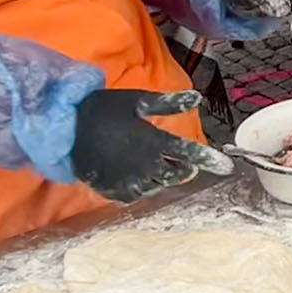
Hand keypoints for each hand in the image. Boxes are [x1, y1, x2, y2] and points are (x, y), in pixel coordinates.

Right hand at [71, 89, 232, 202]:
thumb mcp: (137, 100)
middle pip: (175, 174)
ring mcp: (128, 181)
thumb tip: (197, 97)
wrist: (65, 128)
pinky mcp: (113, 191)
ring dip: (163, 177)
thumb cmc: (104, 109)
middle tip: (186, 163)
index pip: (188, 154)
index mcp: (152, 141)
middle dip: (183, 169)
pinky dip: (142, 187)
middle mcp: (144, 165)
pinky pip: (136, 195)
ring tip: (158, 166)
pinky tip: (138, 176)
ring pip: (157, 186)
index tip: (226, 167)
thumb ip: (168, 103)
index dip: (208, 160)